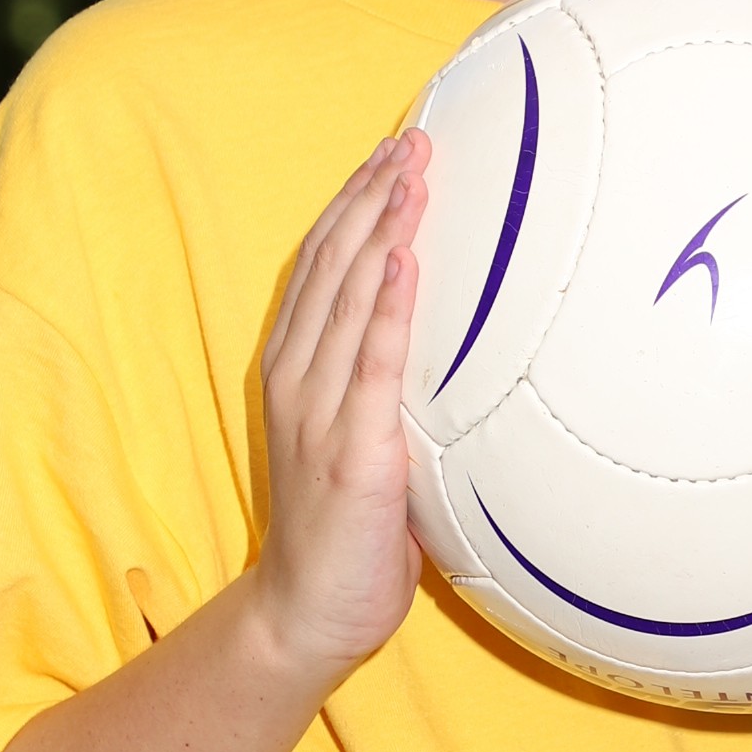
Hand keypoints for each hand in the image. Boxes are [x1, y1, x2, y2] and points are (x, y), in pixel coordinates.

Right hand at [251, 132, 429, 686]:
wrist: (306, 612)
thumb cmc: (347, 530)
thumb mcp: (364, 439)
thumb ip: (387, 388)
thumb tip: (455, 345)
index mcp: (296, 370)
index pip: (321, 266)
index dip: (353, 203)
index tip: (392, 152)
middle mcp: (298, 379)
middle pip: (332, 264)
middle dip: (372, 196)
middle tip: (415, 139)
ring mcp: (320, 413)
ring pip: (349, 299)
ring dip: (383, 230)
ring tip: (414, 175)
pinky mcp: (353, 452)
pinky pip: (373, 367)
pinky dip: (389, 309)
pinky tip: (406, 260)